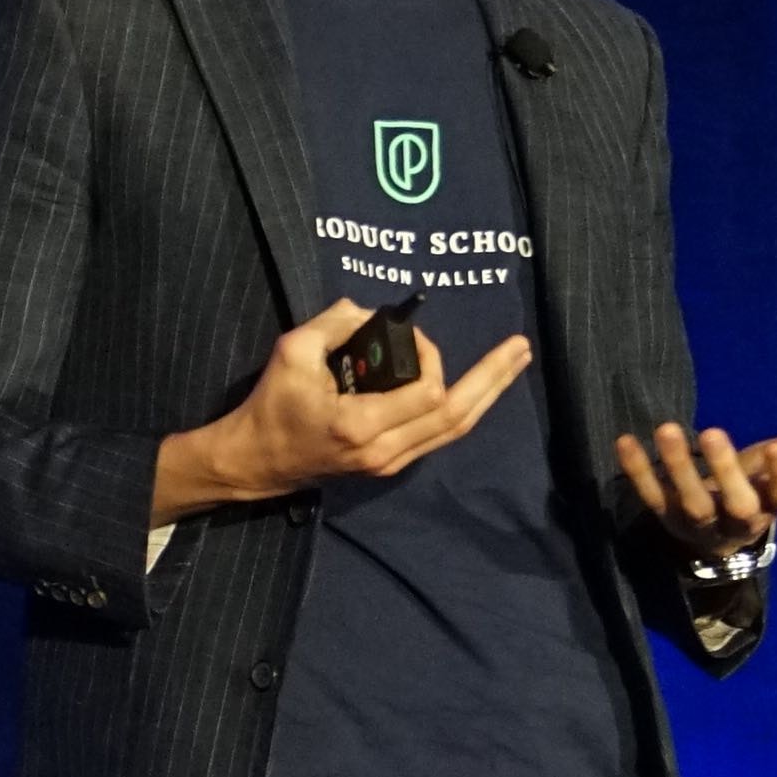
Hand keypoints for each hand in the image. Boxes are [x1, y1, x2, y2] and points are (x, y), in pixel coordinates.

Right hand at [155, 300, 536, 517]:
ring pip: (454, 430)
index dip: (431, 357)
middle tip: (520, 347)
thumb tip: (368, 311)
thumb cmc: (271, 406)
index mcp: (361, 425)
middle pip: (456, 416)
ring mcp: (390, 463)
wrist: (256, 462)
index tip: (409, 334)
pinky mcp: (389, 464)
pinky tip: (479, 388)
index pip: (426, 392)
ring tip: (513, 364)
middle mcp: (384, 451)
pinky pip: (438, 436)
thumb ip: (333, 323)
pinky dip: (462, 408)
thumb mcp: (291, 352)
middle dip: (491, 378)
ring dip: (487, 395)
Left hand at [610, 405, 776, 556]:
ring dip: (676, 468)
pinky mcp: (668, 514)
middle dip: (726, 472)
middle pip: (736, 505)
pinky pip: (650, 496)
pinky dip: (637, 471)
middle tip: (715, 432)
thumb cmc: (776, 481)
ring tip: (667, 429)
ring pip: (690, 503)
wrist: (727, 522)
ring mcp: (702, 521)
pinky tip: (624, 441)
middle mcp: (741, 518)